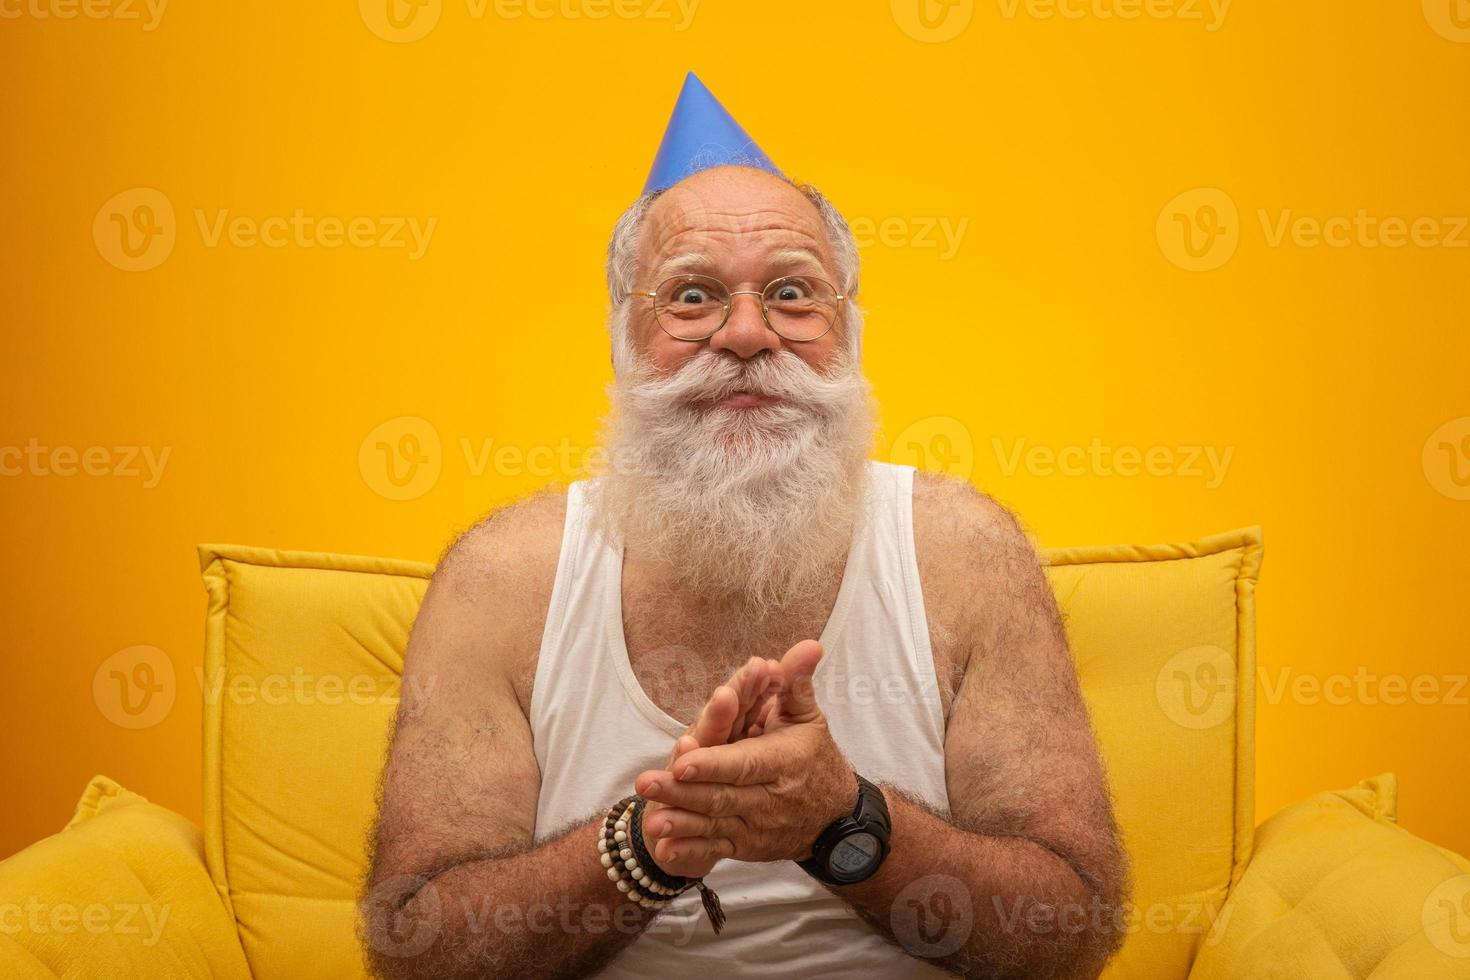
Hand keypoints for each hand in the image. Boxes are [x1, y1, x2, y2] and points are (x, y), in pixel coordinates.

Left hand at [635, 640, 858, 868]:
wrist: (835, 818)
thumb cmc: (814, 758)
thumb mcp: (807, 718)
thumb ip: (796, 683)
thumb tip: (808, 645)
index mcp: (783, 762)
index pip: (744, 762)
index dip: (714, 763)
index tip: (684, 759)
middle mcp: (770, 798)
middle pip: (722, 795)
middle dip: (683, 792)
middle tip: (646, 783)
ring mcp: (758, 826)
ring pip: (716, 825)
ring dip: (682, 824)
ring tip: (651, 820)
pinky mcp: (748, 846)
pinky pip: (718, 850)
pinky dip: (692, 853)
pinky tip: (667, 852)